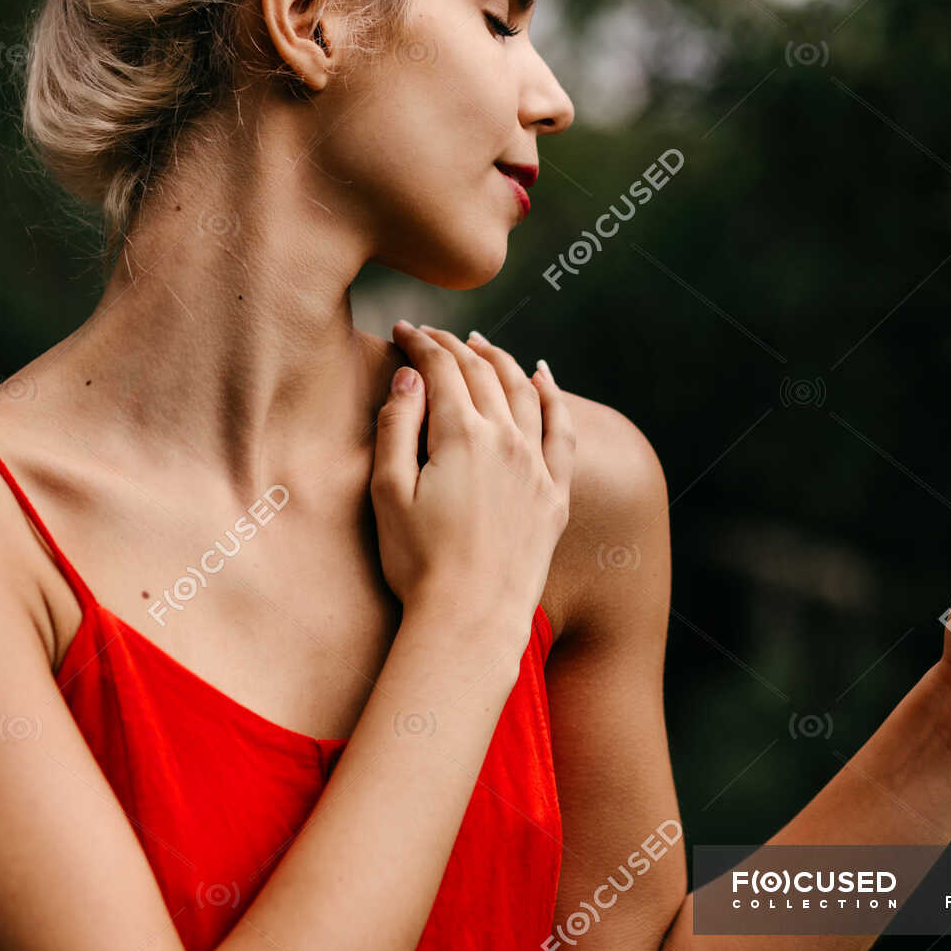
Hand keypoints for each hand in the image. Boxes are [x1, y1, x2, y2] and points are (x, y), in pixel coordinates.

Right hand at [372, 323, 573, 636]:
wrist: (471, 619)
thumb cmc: (417, 563)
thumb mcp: (388, 492)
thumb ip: (396, 426)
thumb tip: (410, 376)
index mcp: (461, 435)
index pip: (441, 369)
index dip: (420, 343)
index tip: (402, 330)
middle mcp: (507, 440)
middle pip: (482, 373)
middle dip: (454, 346)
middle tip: (432, 335)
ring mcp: (537, 465)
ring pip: (524, 391)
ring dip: (501, 360)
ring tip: (481, 344)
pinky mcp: (555, 494)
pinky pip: (563, 430)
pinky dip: (555, 396)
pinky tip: (545, 377)